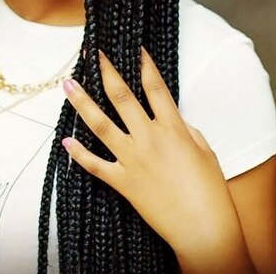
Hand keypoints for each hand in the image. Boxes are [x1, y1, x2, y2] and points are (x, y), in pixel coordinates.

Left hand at [62, 48, 242, 256]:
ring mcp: (133, 159)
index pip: (154, 87)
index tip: (133, 47)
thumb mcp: (204, 150)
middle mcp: (149, 138)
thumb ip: (185, 129)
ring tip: (67, 84)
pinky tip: (65, 140)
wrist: (204, 230)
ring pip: (101, 124)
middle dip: (105, 71)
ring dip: (82, 103)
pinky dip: (79, 153)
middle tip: (91, 52)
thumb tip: (172, 118)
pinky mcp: (123, 182)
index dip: (143, 64)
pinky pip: (95, 165)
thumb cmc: (210, 190)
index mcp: (172, 128)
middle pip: (121, 97)